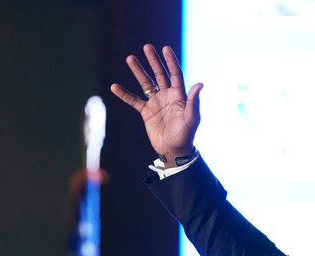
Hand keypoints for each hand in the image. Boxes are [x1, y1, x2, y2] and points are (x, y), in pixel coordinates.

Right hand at [110, 44, 202, 166]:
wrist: (174, 150)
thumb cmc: (186, 135)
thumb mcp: (192, 118)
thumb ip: (194, 101)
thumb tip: (199, 84)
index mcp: (179, 95)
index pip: (175, 74)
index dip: (170, 61)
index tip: (165, 48)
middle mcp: (167, 96)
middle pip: (159, 74)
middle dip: (154, 61)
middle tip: (147, 47)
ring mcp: (156, 103)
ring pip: (146, 83)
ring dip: (138, 71)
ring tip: (130, 58)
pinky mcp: (146, 112)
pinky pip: (134, 100)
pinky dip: (125, 94)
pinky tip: (115, 87)